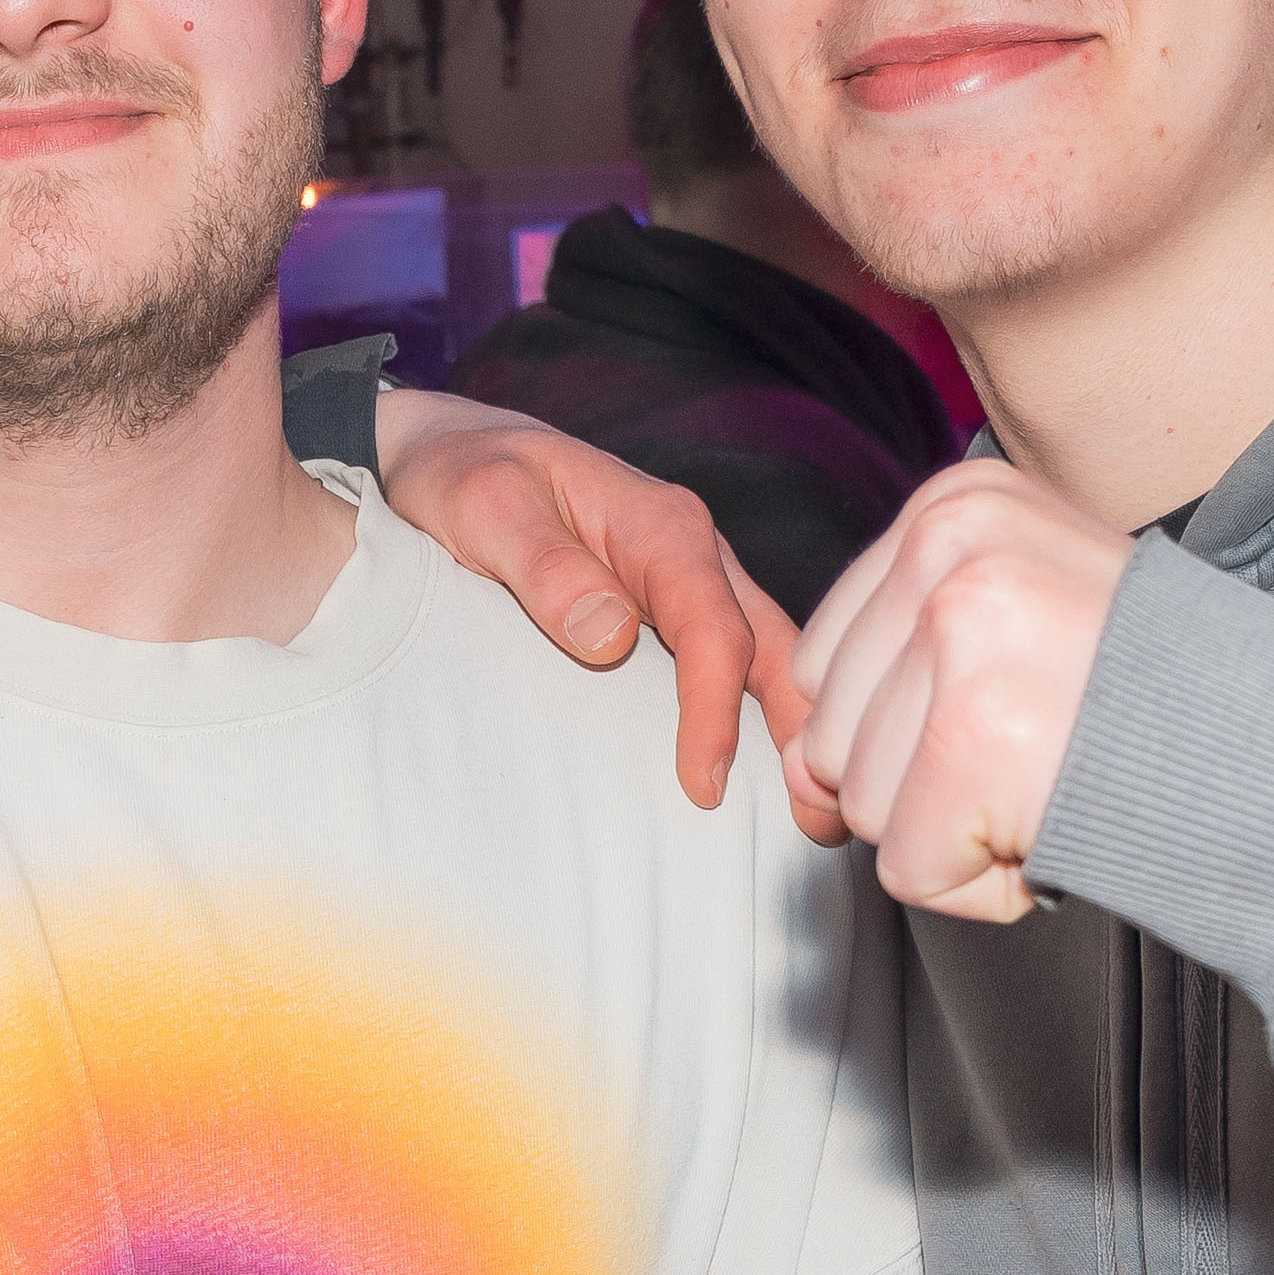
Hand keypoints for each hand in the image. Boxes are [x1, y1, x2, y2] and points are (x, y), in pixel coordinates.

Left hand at [370, 388, 798, 808]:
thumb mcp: (485, 510)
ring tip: (817, 819)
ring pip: (770, 659)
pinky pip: (738, 664)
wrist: (451, 451)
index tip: (704, 785)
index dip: (716, 709)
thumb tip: (610, 636)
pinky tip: (772, 779)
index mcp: (661, 525)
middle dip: (806, 730)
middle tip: (822, 823)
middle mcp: (697, 552)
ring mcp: (695, 581)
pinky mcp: (677, 609)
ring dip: (799, 732)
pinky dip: (766, 718)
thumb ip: (545, 568)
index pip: (713, 628)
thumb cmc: (464, 478)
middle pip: (773, 647)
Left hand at [783, 453, 1136, 922]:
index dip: (918, 722)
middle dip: (931, 781)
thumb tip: (797, 780)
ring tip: (1061, 777)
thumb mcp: (1022, 630)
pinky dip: (984, 884)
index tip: (1026, 706)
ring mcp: (958, 636)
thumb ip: (898, 679)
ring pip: (863, 805)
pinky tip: (1061, 821)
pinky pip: (907, 868)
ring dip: (961, 829)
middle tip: (1051, 750)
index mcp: (956, 505)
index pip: (833, 660)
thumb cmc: (1165, 705)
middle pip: (833, 733)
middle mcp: (949, 550)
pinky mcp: (971, 736)